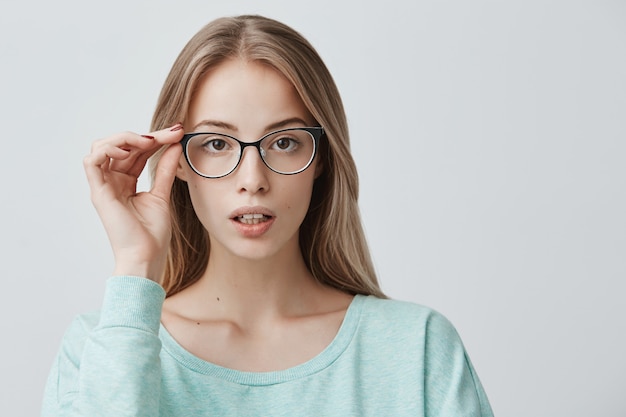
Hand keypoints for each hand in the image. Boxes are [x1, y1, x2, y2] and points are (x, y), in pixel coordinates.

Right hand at [83, 124, 183, 280]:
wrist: (146, 256)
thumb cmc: (152, 234)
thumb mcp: (162, 194)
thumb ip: (165, 170)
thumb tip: (175, 146)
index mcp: (125, 182)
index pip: (137, 152)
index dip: (155, 139)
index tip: (177, 132)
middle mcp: (112, 182)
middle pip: (122, 146)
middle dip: (146, 136)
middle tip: (171, 134)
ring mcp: (103, 187)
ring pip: (101, 147)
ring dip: (125, 138)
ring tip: (149, 142)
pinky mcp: (98, 193)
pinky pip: (92, 161)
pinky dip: (108, 150)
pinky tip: (130, 152)